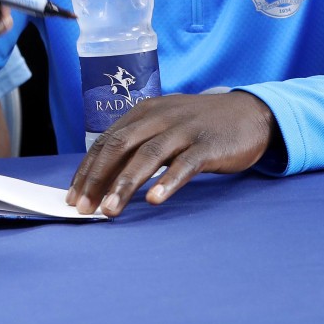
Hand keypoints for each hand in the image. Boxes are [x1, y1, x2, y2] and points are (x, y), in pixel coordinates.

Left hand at [66, 91, 277, 214]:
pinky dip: (168, 182)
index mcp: (144, 112)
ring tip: (110, 210)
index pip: (107, 141)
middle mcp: (160, 117)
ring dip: (125, 184)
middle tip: (84, 207)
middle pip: (120, 145)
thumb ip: (140, 146)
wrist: (249, 113)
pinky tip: (154, 200)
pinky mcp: (208, 145)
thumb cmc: (200, 126)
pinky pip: (185, 165)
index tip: (74, 196)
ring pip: (148, 155)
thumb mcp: (165, 128)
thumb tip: (105, 179)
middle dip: (98, 178)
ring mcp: (184, 130)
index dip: (88, 169)